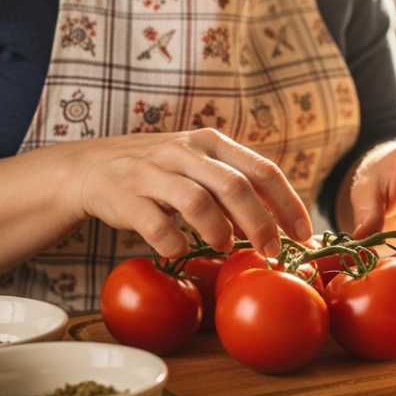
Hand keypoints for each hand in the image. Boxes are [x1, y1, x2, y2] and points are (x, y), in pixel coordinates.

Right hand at [64, 128, 311, 259]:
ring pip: (199, 202)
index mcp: (211, 142)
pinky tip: (179, 251)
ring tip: (223, 247)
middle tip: (271, 252)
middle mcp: (185, 151)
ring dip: (218, 232)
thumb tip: (278, 226)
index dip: (287, 204)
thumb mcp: (199, 168)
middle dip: (261, 224)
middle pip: (236, 187)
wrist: (92, 168)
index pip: (262, 170)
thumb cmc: (161, 173)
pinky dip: (174, 243)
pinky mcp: (126, 196)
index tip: (303, 234)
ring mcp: (154, 172)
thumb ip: (234, 189)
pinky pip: (157, 225)